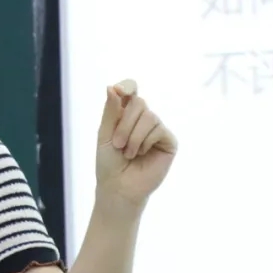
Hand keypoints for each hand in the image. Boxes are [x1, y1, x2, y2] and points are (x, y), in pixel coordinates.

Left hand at [96, 79, 177, 207]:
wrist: (118, 186)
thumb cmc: (109, 162)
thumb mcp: (104, 134)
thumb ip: (110, 111)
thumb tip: (112, 87)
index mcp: (125, 113)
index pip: (131, 89)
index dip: (127, 86)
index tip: (119, 91)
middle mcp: (143, 118)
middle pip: (139, 102)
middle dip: (124, 124)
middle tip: (117, 144)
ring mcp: (157, 129)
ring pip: (149, 116)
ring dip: (133, 136)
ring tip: (128, 153)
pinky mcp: (168, 141)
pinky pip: (159, 129)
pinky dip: (145, 142)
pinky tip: (141, 154)